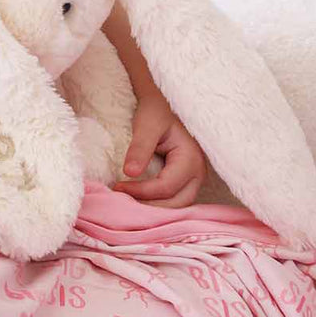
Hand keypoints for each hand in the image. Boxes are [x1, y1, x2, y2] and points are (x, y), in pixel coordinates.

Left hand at [111, 91, 205, 207]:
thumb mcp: (146, 124)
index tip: (117, 186)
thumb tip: (130, 172)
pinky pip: (173, 201)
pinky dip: (157, 205)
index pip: (166, 187)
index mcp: (191, 159)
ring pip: (177, 207)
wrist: (162, 106)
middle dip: (149, 207)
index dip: (141, 191)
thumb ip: (140, 147)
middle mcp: (198, 174)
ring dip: (153, 209)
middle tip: (122, 201)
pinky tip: (137, 201)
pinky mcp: (185, 183)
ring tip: (128, 202)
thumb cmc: (155, 112)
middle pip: (177, 204)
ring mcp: (193, 180)